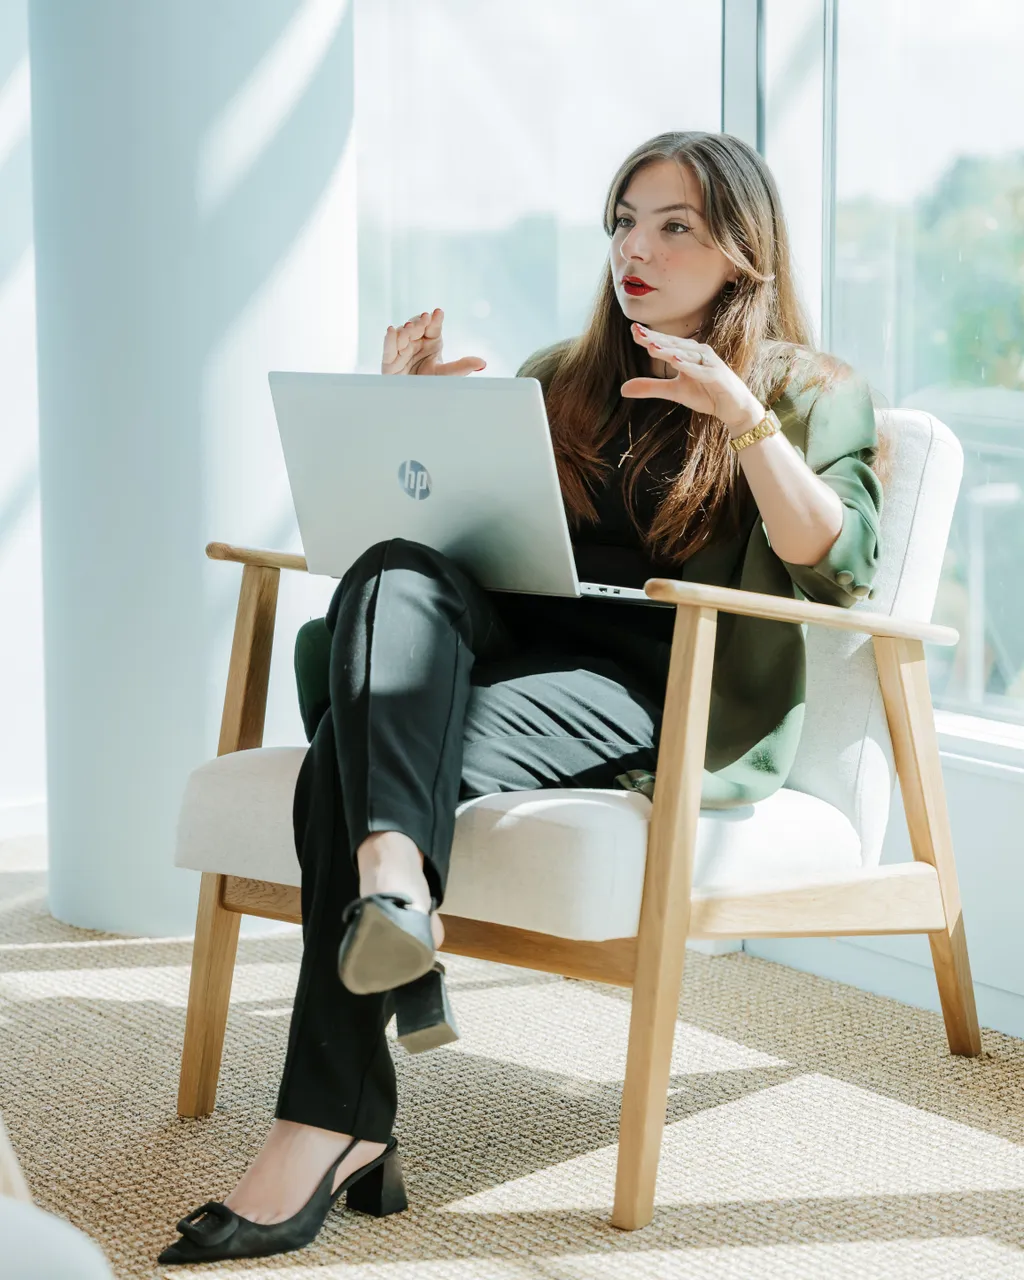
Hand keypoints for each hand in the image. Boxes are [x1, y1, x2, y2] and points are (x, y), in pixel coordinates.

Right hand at [381, 307, 486, 375]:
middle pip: (417, 327)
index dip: (435, 320)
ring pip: (402, 335)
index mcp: (432, 342)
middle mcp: (417, 343)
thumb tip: (483, 363)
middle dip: (419, 322)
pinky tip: (391, 330)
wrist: (415, 403)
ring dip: (405, 330)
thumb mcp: (447, 375)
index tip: (438, 313)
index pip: (433, 327)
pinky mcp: (389, 362)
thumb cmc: (431, 385)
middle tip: (424, 319)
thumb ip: (462, 367)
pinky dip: (389, 339)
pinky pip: (388, 349)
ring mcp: (402, 350)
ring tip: (410, 328)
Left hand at [622, 322, 762, 434]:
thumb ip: (650, 387)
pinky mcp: (716, 375)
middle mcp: (698, 352)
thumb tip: (622, 389)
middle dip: (655, 338)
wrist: (733, 407)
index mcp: (687, 353)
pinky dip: (688, 366)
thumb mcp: (673, 392)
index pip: (665, 343)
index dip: (649, 337)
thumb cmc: (705, 394)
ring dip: (669, 350)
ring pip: (685, 354)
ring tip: (651, 346)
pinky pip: (700, 370)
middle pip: (673, 344)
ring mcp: (708, 362)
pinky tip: (675, 361)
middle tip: (636, 331)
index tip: (633, 329)